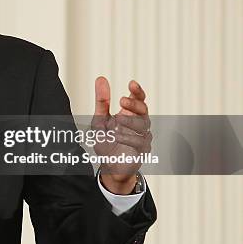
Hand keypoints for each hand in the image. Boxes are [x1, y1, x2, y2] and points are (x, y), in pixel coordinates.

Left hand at [91, 77, 151, 193]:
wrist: (108, 165)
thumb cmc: (106, 141)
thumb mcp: (100, 119)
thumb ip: (102, 101)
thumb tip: (101, 79)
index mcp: (130, 114)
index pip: (138, 99)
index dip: (137, 91)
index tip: (131, 84)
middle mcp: (139, 124)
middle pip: (144, 109)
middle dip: (134, 104)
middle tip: (121, 101)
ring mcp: (142, 137)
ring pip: (143, 125)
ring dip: (130, 121)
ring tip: (117, 120)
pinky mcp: (142, 151)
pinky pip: (139, 142)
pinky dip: (128, 138)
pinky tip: (117, 136)